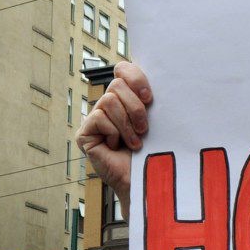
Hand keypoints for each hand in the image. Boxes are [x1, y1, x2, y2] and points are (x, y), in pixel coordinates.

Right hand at [76, 61, 152, 207]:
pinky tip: (116, 147)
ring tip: (134, 142)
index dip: (136, 78)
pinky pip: (99, 117)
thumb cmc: (155, 151)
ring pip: (109, 100)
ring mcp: (95, 118)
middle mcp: (109, 105)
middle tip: (144, 129)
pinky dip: (114, 132)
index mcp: (127, 97)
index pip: (123, 69)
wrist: (146, 179)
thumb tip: (165, 74)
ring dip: (127, 124)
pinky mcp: (84, 133)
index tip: (150, 98)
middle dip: (135, 108)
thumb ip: (150, 98)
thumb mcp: (157, 119)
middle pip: (117, 84)